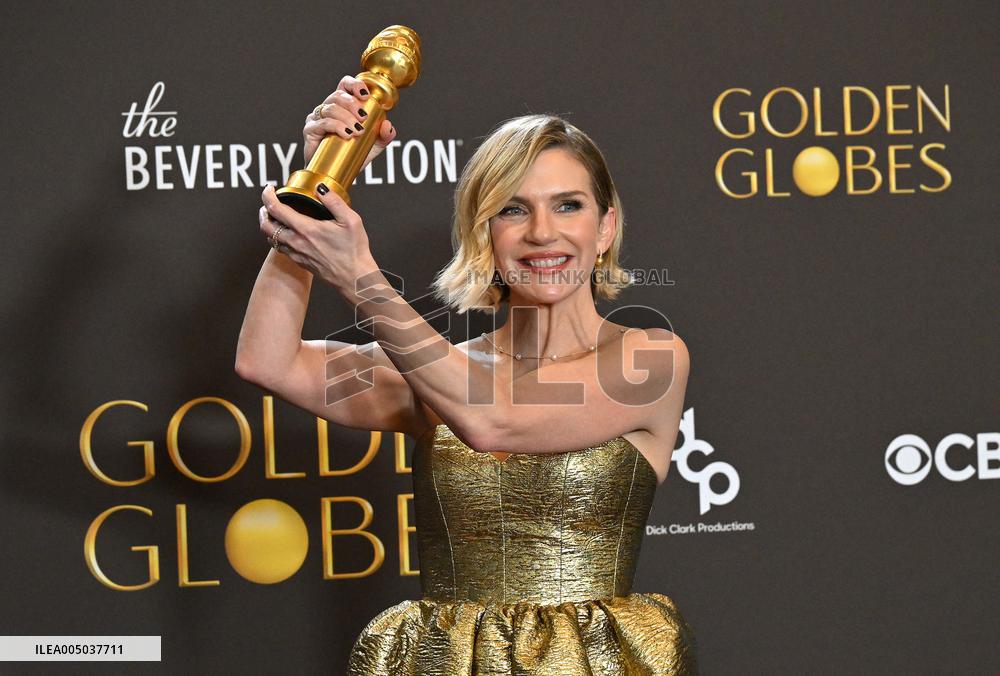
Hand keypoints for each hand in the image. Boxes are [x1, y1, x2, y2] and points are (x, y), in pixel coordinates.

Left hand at [259, 184, 376, 291]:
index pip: (276, 209)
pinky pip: (281, 249)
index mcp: (306, 229)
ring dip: (270, 226)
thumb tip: (321, 188)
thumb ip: (334, 201)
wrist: (355, 278)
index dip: (267, 195)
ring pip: (271, 239)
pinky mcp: (300, 262)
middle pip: (266, 226)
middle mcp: (297, 242)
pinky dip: (279, 238)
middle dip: (263, 211)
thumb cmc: (354, 251)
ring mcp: (296, 254)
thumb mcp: (351, 220)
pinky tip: (289, 233)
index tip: (270, 189)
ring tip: (276, 217)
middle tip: (268, 203)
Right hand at [303, 75, 396, 166]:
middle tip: (363, 118)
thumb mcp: (373, 145)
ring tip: (357, 131)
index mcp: (342, 106)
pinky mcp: (310, 130)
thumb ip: (384, 136)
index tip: (365, 95)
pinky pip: (323, 123)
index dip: (354, 85)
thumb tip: (387, 125)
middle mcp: (328, 108)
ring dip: (346, 117)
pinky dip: (336, 126)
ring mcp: (317, 118)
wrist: (336, 175)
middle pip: (338, 95)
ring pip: (331, 108)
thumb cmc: (351, 156)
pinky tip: (346, 134)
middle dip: (352, 104)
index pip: (345, 85)